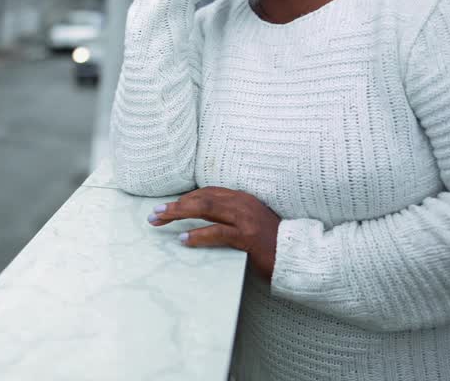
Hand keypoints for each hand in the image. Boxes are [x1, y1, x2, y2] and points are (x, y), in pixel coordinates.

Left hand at [147, 186, 281, 280]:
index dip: (184, 199)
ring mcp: (245, 219)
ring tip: (160, 220)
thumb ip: (229, 217)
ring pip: (205, 209)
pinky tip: (183, 239)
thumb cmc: (269, 243)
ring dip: (179, 214)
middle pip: (201, 198)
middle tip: (155, 213)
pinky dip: (198, 235)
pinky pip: (218, 232)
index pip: (206, 193)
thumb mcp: (249, 222)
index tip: (166, 207)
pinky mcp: (248, 237)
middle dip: (175, 205)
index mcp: (241, 198)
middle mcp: (242, 203)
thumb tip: (202, 220)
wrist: (294, 255)